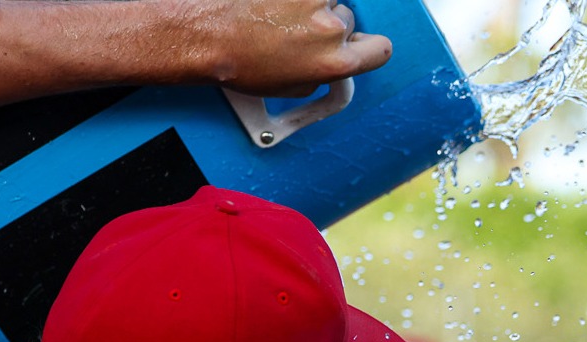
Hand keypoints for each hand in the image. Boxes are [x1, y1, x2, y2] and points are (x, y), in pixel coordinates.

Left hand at [178, 0, 393, 96]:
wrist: (206, 35)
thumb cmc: (237, 63)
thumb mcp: (289, 88)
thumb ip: (322, 74)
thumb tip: (331, 64)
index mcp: (334, 62)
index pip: (380, 50)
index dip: (369, 47)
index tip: (360, 44)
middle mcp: (329, 28)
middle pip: (347, 19)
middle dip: (326, 24)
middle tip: (296, 29)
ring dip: (310, 5)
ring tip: (278, 15)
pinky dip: (294, 0)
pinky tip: (274, 8)